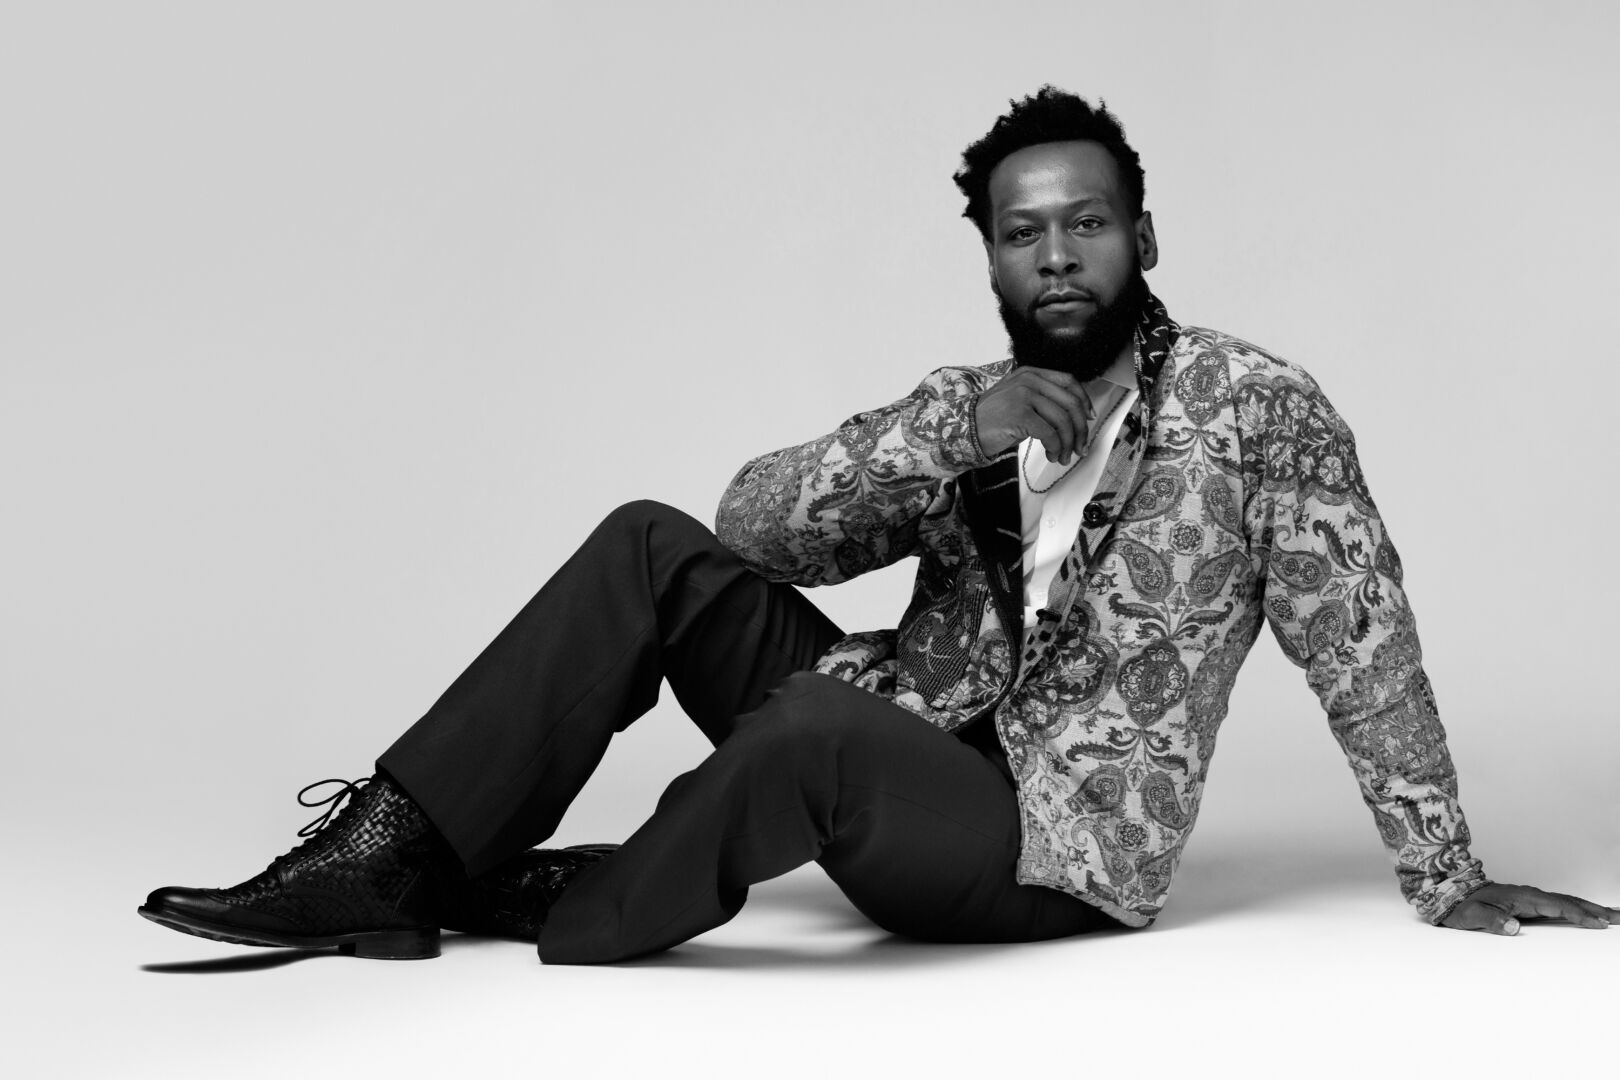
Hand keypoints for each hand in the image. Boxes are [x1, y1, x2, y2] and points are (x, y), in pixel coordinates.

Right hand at [974, 368, 1091, 462]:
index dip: (1084, 401)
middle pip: (1070, 403)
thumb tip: (1074, 419)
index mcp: (1031, 373)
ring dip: (1067, 443)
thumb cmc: (993, 419)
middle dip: (1080, 429)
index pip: (1069, 381)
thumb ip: (1043, 401)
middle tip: (1080, 446)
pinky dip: (1055, 448)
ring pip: (1062, 420)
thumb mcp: (1019, 400)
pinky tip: (1051, 455)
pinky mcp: (1020, 414)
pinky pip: (1049, 433)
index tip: (1089, 419)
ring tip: (1063, 456)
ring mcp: (1024, 395)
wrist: (965, 428)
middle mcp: (1029, 380)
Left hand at [1440, 882, 1619, 935]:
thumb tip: (1513, 927)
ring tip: (1614, 915)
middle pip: (1570, 902)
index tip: (1599, 923)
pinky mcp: (1530, 904)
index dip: (1579, 915)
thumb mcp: (1472, 916)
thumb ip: (1491, 921)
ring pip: (1568, 902)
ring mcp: (1531, 898)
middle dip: (1597, 910)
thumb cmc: (1461, 906)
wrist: (1450, 893)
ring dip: (1591, 909)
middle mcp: (1530, 895)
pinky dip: (1578, 909)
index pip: (1557, 906)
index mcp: (1521, 897)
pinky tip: (1587, 914)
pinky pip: (1559, 905)